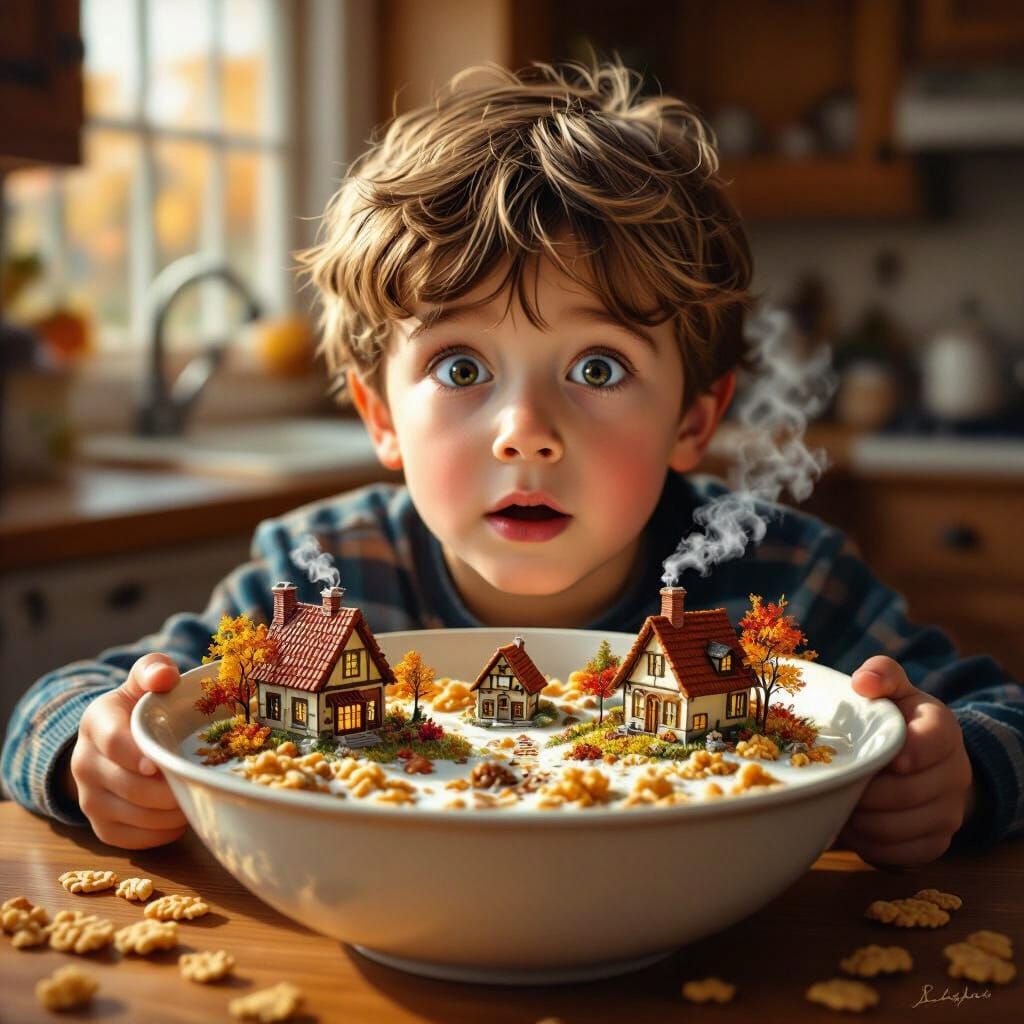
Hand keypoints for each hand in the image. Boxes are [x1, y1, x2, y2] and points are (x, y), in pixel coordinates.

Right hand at [69, 653, 188, 849]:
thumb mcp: (143, 681)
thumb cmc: (140, 705)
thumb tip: (164, 676)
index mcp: (96, 722)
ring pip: (130, 817)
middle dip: (167, 789)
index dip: (136, 755)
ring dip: (169, 813)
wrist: (116, 738)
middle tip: (199, 782)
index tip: (161, 763)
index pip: (112, 742)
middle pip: (127, 786)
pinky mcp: (101, 826)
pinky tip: (182, 817)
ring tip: (196, 797)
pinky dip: (161, 833)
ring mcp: (89, 798)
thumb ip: (154, 669)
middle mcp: (84, 763)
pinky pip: (131, 840)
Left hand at [838, 655, 975, 866]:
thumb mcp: (892, 690)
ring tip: (837, 806)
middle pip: (908, 793)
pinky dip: (872, 847)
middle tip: (836, 786)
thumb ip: (880, 674)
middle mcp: (955, 773)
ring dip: (862, 822)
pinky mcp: (937, 842)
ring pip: (901, 828)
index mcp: (942, 730)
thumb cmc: (895, 717)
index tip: (882, 758)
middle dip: (865, 792)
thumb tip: (863, 682)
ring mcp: (949, 811)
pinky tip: (853, 829)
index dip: (906, 752)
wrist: (921, 758)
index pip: (932, 742)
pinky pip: (902, 855)